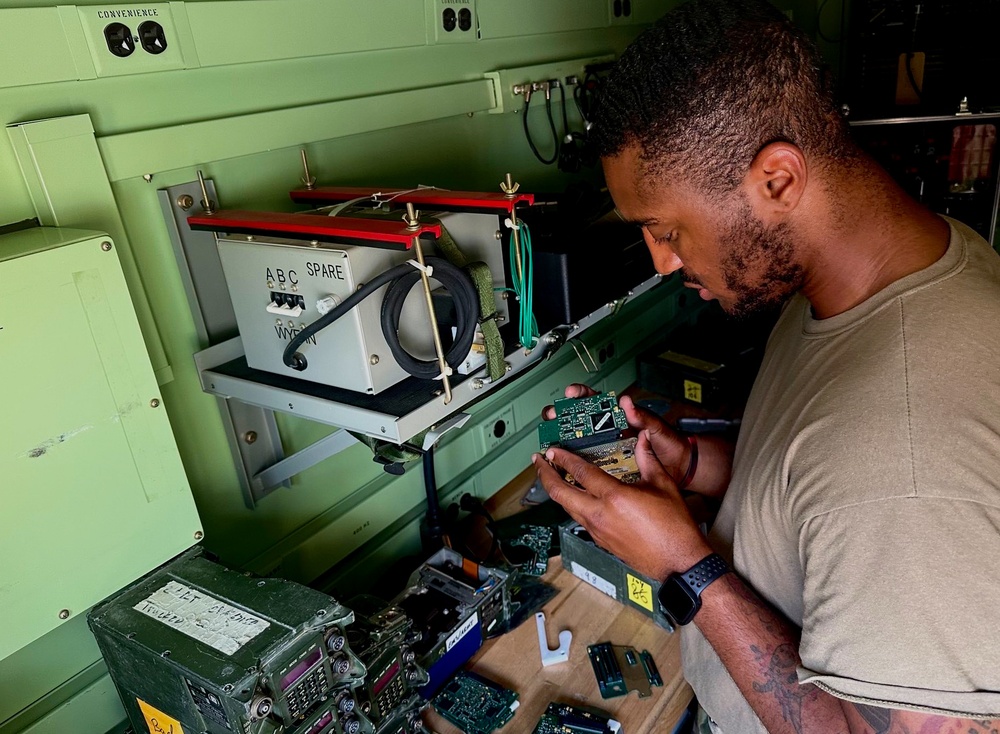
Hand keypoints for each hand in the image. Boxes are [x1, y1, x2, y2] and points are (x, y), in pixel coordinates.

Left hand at [534, 430, 710, 580]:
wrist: (678, 562)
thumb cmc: (674, 528)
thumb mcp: (663, 485)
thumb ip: (648, 459)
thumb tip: (642, 439)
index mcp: (614, 497)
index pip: (580, 472)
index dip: (563, 458)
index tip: (553, 450)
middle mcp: (600, 514)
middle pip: (559, 493)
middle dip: (544, 475)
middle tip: (539, 462)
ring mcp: (597, 530)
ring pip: (566, 507)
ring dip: (556, 490)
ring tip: (553, 476)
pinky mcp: (601, 541)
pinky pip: (579, 518)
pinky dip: (571, 504)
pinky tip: (576, 497)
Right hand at [541, 385, 694, 486]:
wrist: (681, 468)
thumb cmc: (671, 444)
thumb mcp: (657, 428)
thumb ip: (643, 416)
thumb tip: (627, 404)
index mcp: (620, 417)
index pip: (595, 401)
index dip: (580, 395)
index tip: (571, 394)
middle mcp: (609, 432)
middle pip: (579, 422)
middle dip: (562, 417)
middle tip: (552, 417)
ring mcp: (607, 450)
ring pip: (579, 444)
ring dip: (564, 442)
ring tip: (552, 441)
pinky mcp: (608, 468)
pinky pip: (589, 466)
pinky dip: (576, 467)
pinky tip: (565, 467)